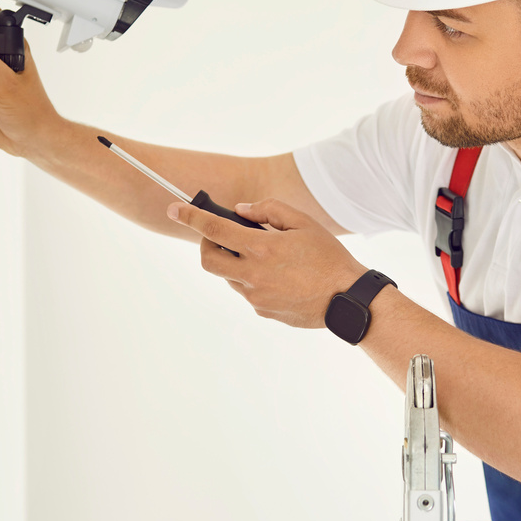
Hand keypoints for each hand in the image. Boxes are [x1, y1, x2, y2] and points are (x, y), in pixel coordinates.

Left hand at [167, 198, 367, 327]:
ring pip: (228, 277)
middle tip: (222, 236)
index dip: (191, 217)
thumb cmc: (328, 257)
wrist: (346, 299)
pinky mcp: (263, 311)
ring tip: (266, 257)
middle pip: (209, 260)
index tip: (174, 209)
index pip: (214, 230)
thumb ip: (268, 210)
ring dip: (235, 263)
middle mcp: (253, 274)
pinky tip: (280, 277)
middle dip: (207, 245)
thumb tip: (240, 210)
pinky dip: (252, 279)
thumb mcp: (303, 222)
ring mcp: (256, 296)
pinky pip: (247, 292)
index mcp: (262, 248)